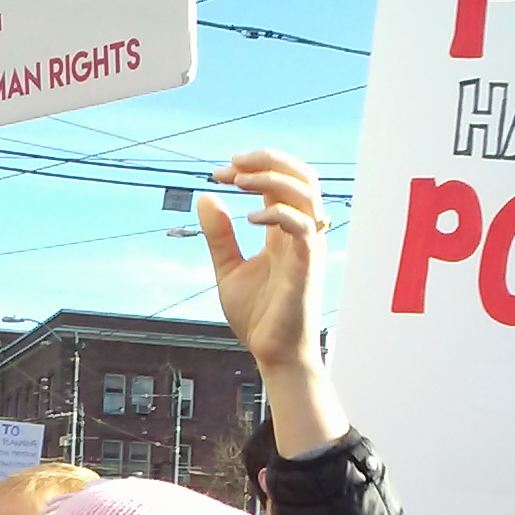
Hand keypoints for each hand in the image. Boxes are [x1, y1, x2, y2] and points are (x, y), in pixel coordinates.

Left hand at [198, 149, 326, 372]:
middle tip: (232, 163)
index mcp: (284, 231)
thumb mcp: (229, 269)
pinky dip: (277, 213)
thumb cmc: (260, 317)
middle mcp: (301, 233)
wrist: (274, 355)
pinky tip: (249, 219)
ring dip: (272, 178)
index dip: (251, 168)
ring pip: (306, 192)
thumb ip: (219, 236)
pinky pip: (302, 226)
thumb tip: (206, 197)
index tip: (219, 174)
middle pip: (301, 176)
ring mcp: (307, 247)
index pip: (279, 182)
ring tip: (239, 181)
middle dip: (268, 159)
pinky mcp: (308, 265)